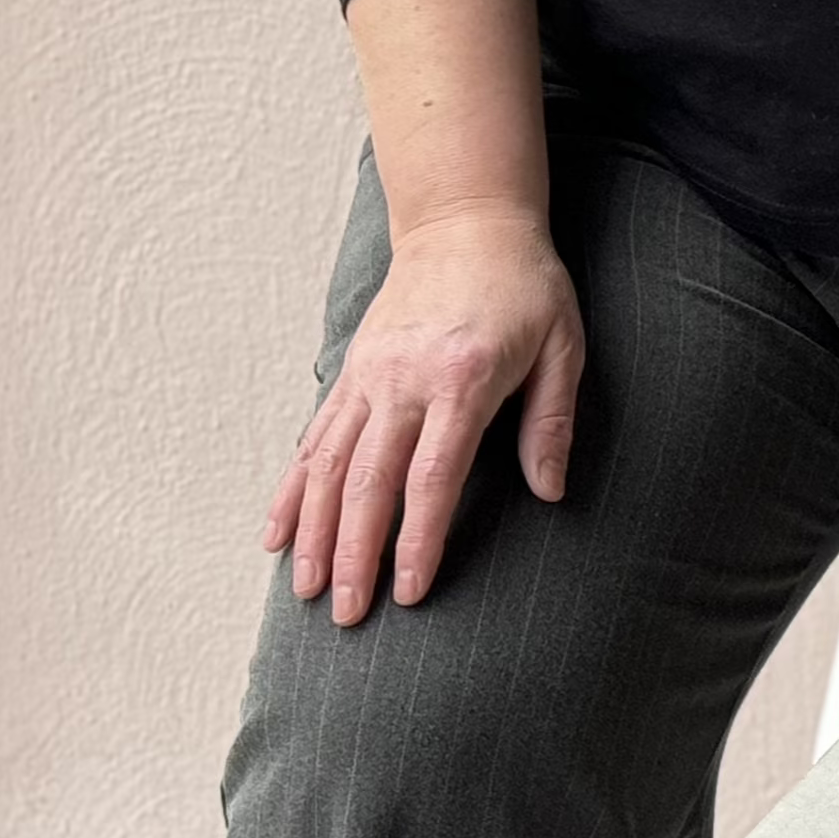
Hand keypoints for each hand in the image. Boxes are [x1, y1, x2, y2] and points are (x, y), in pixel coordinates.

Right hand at [261, 206, 584, 624]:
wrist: (466, 221)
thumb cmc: (525, 285)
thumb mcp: (562, 344)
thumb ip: (552, 420)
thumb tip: (551, 492)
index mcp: (463, 378)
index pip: (434, 476)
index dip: (419, 538)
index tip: (410, 591)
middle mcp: (405, 380)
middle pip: (369, 481)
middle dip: (356, 554)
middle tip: (349, 616)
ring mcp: (369, 376)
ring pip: (329, 467)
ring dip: (315, 533)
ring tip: (308, 591)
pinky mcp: (351, 372)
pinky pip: (314, 438)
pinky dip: (292, 490)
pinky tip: (276, 534)